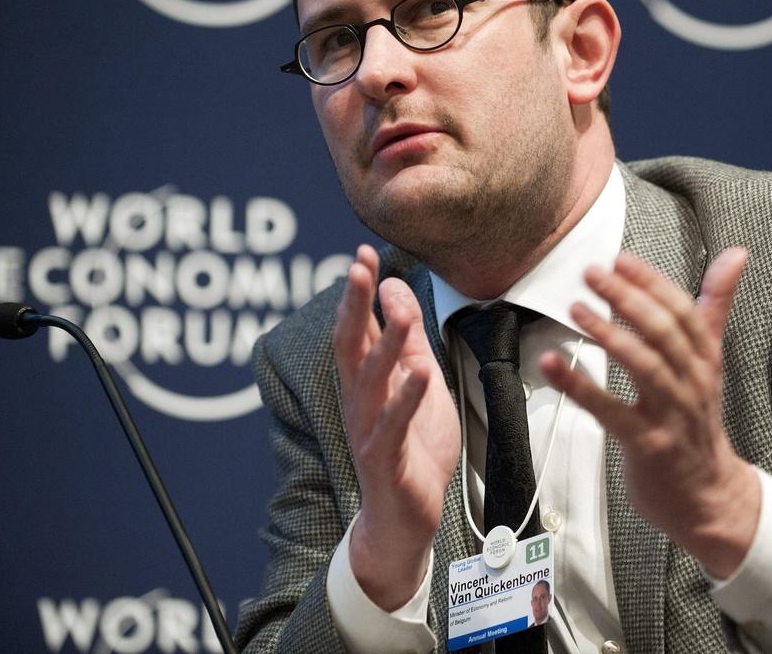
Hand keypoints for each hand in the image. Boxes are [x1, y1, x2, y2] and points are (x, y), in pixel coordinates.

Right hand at [335, 245, 459, 609]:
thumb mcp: (418, 381)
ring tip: (399, 312)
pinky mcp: (387, 459)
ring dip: (386, 344)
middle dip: (354, 305)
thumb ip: (409, 339)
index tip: (362, 253)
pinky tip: (420, 374)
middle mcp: (360, 401)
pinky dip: (406, 398)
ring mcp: (370, 430)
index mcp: (366, 381)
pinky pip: (394, 425)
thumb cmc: (413, 447)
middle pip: (351, 346)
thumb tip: (393, 288)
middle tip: (358, 267)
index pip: (356, 328)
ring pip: (371, 381)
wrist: (406, 518)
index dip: (358, 292)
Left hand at [540, 247, 758, 578]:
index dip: (651, 282)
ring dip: (607, 333)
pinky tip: (551, 364)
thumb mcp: (711, 361)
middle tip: (592, 274)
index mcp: (706, 359)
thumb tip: (736, 252)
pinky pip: (610, 410)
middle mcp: (693, 382)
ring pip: (643, 365)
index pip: (682, 311)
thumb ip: (715, 305)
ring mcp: (672, 414)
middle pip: (663, 332)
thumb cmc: (698, 421)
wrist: (708, 495)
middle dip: (627, 298)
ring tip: (575, 309)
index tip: (620, 259)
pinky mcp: (647, 444)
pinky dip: (578, 386)